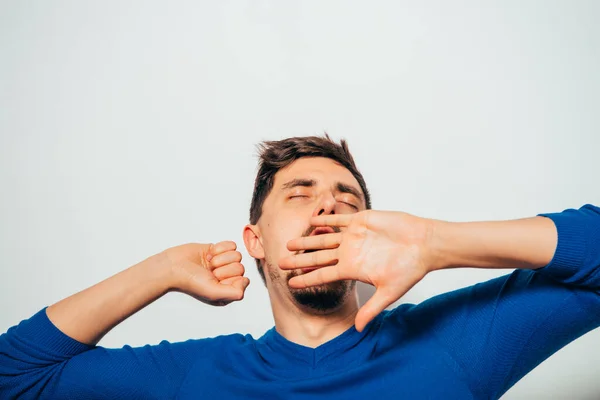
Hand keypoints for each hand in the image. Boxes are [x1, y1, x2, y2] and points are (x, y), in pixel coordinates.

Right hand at [160, 241, 249, 305]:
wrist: (174, 265)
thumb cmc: (190, 281)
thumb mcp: (213, 292)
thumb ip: (234, 293)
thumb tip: (246, 281)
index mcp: (227, 289)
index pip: (243, 280)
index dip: (229, 278)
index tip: (214, 279)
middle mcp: (227, 277)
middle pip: (240, 266)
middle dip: (223, 267)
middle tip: (208, 271)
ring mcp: (224, 263)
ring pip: (237, 254)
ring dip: (220, 258)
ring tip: (207, 263)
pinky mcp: (219, 250)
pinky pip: (231, 245)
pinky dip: (220, 248)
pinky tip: (209, 254)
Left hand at [279, 210, 437, 331]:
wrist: (423, 244)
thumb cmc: (409, 268)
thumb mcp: (389, 292)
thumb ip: (372, 309)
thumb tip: (357, 329)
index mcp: (353, 269)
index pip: (324, 275)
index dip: (307, 279)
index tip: (290, 283)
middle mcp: (350, 253)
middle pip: (318, 257)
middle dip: (299, 260)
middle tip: (280, 263)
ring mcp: (353, 237)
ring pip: (323, 238)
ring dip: (306, 240)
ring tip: (289, 243)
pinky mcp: (360, 221)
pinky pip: (338, 220)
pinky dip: (324, 219)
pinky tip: (311, 221)